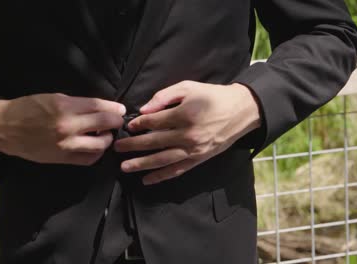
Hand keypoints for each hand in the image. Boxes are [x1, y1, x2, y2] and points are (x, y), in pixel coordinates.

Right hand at [0, 93, 125, 164]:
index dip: (114, 108)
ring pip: (100, 145)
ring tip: (105, 134)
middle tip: (117, 121)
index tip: (120, 109)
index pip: (99, 107)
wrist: (5, 128)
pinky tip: (95, 147)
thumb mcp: (54, 98)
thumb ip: (78, 104)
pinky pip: (88, 159)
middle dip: (115, 122)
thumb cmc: (28, 108)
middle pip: (104, 124)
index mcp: (65, 107)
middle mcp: (68, 126)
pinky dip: (96, 153)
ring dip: (107, 139)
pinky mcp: (62, 159)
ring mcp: (66, 145)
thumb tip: (100, 108)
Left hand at [114, 81, 260, 184]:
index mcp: (184, 115)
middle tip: (116, 148)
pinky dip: (161, 176)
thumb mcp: (188, 87)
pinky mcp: (199, 159)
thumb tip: (144, 109)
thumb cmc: (213, 96)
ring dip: (142, 164)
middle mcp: (188, 135)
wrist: (240, 111)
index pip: (153, 122)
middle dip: (133, 146)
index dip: (138, 124)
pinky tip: (147, 179)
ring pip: (162, 160)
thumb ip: (164, 96)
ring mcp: (193, 150)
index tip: (128, 126)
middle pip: (154, 142)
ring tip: (125, 167)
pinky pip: (177, 170)